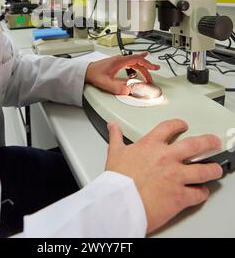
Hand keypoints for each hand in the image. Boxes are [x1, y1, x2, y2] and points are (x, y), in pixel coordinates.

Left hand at [85, 52, 159, 94]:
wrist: (86, 71)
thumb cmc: (93, 74)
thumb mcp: (106, 83)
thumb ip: (117, 88)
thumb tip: (128, 91)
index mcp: (120, 61)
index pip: (138, 59)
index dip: (147, 64)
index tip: (154, 68)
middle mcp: (120, 59)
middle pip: (138, 61)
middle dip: (147, 68)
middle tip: (153, 74)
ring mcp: (118, 61)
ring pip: (134, 62)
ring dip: (142, 67)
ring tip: (148, 73)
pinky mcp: (116, 64)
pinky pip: (130, 62)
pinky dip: (137, 64)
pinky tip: (138, 65)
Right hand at [105, 119, 222, 233]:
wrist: (120, 203)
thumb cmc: (117, 180)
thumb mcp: (114, 153)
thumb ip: (116, 137)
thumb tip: (112, 126)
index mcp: (151, 145)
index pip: (169, 127)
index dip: (178, 124)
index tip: (182, 125)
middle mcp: (167, 158)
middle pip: (195, 144)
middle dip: (208, 142)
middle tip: (213, 142)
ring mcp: (176, 177)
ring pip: (203, 170)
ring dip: (212, 169)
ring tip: (216, 168)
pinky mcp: (180, 196)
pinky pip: (198, 194)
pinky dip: (202, 193)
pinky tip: (202, 192)